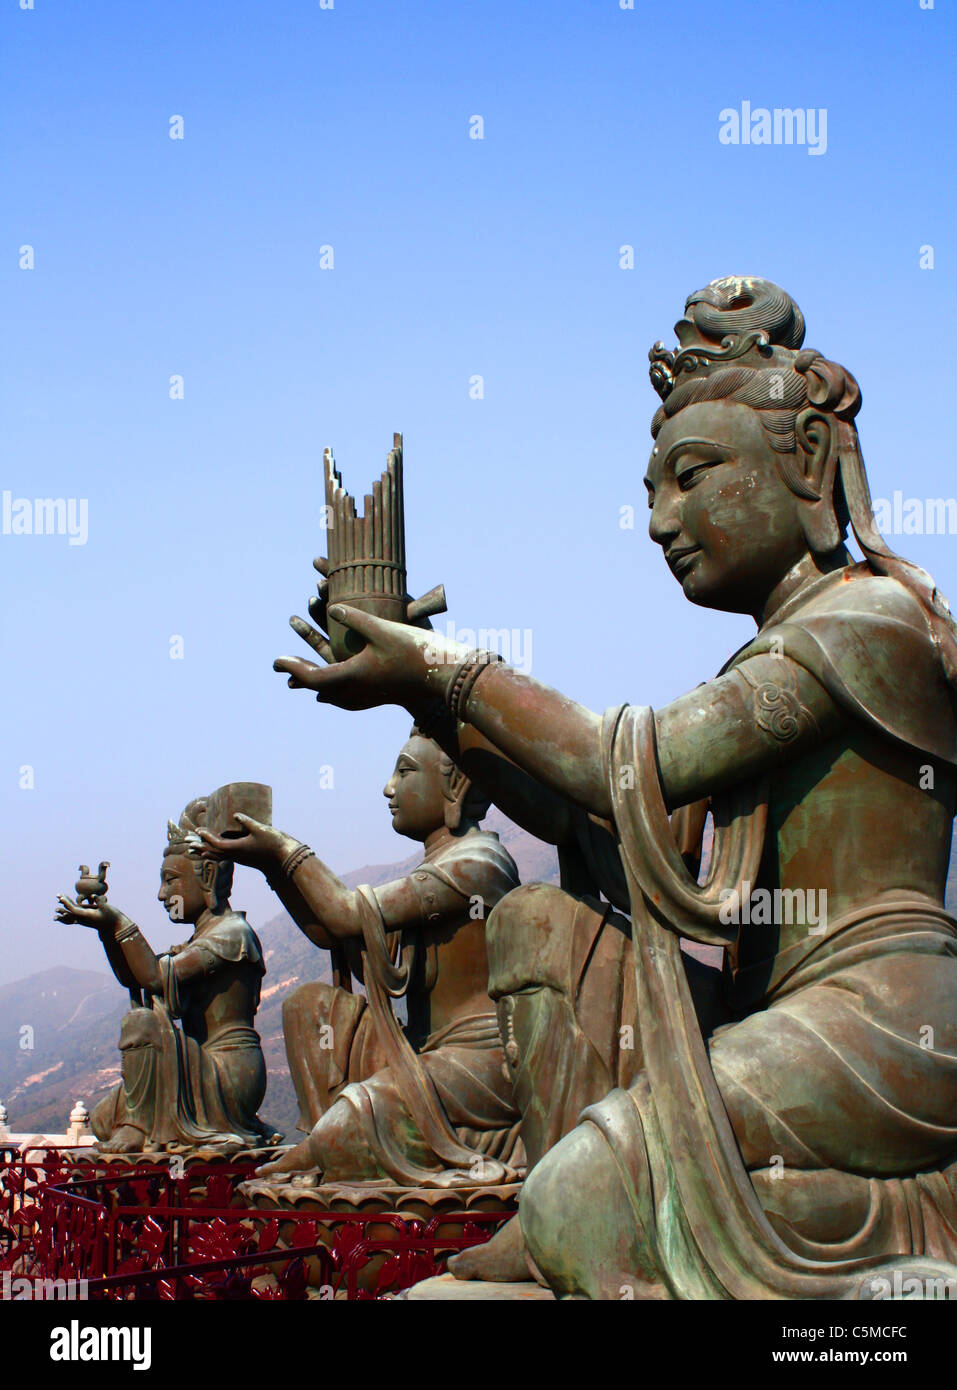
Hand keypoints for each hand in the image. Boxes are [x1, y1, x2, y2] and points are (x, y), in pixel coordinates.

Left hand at [55, 896, 123, 931]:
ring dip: (68, 905)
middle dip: (64, 903)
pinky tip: (72, 903)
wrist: (116, 927)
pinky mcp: (89, 918)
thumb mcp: (107, 908)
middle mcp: (85, 918)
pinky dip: (74, 907)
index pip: (73, 909)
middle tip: (57, 895)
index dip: (67, 903)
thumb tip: (94, 896)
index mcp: (87, 916)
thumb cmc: (112, 917)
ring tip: (62, 899)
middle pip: (71, 910)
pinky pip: (78, 912)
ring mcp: (86, 919)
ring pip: (73, 912)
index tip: (61, 897)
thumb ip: (100, 901)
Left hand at [198, 813, 294, 872]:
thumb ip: (246, 821)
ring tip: (197, 850)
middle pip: (213, 853)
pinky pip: (225, 857)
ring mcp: (239, 858)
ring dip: (206, 852)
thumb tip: (235, 814)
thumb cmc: (273, 842)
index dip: (206, 837)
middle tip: (189, 843)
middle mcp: (236, 855)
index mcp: (237, 849)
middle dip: (200, 847)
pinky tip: (216, 851)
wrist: (284, 858)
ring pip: (218, 857)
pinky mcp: (243, 858)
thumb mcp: (260, 828)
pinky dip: (216, 854)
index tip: (198, 831)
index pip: (216, 843)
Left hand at [274, 604, 470, 711]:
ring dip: (314, 684)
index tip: (275, 661)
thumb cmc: (414, 651)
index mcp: (353, 676)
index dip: (291, 668)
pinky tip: (332, 694)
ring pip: (332, 696)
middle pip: (318, 688)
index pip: (311, 677)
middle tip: (280, 667)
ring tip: (300, 680)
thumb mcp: (382, 628)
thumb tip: (330, 607)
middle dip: (297, 675)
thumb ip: (354, 617)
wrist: (444, 676)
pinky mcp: (379, 697)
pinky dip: (332, 694)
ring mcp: (369, 697)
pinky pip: (347, 700)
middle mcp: (358, 691)